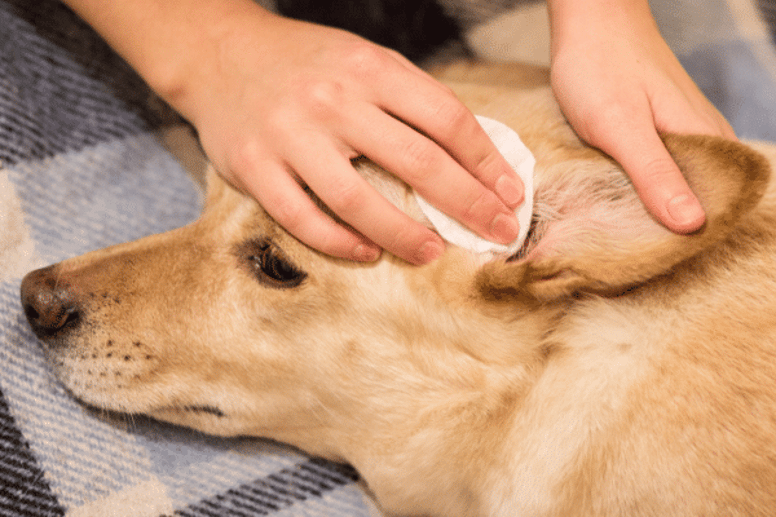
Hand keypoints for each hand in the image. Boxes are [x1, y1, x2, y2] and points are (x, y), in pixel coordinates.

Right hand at [169, 5, 523, 263]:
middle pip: (417, 162)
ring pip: (358, 200)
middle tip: (499, 233)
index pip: (446, 118)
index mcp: (370, 69)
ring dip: (404, 234)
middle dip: (468, 204)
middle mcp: (333, 101)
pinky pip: (303, 218)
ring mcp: (290, 136)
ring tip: (434, 253)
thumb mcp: (363, 60)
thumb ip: (410, 99)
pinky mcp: (254, 168)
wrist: (220, 53)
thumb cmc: (305, 63)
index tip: (511, 192)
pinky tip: (368, 253)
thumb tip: (471, 153)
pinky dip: (340, 242)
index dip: (486, 161)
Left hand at [548, 0, 735, 232]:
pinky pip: (668, 167)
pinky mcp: (665, 126)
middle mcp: (707, 136)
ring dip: (660, 208)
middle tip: (636, 253)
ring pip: (685, 183)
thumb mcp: (620, 128)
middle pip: (704, 198)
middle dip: (674, 227)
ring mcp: (687, 129)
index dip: (696, 236)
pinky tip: (626, 200)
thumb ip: (655, 174)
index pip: (722, 205)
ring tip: (627, 234)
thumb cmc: (601, 68)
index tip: (660, 259)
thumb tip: (692, 224)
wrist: (592, 19)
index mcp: (707, 140)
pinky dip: (649, 186)